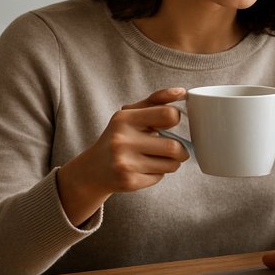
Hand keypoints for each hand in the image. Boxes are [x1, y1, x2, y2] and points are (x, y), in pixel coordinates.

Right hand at [57, 87, 190, 224]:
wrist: (93, 169)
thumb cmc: (118, 137)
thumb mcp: (131, 114)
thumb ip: (156, 100)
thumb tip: (182, 92)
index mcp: (124, 119)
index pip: (168, 114)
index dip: (175, 119)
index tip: (171, 123)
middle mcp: (122, 140)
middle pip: (174, 146)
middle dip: (182, 150)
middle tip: (177, 150)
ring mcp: (125, 163)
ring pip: (171, 164)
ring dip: (172, 163)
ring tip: (160, 159)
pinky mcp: (129, 182)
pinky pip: (160, 177)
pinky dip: (158, 173)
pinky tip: (145, 169)